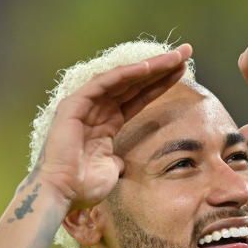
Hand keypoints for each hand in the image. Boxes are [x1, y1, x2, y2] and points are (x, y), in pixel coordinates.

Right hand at [38, 44, 191, 208]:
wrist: (62, 194)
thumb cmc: (83, 187)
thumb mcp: (110, 170)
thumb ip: (117, 160)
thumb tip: (121, 162)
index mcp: (105, 124)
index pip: (137, 98)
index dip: (160, 85)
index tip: (183, 72)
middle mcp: (96, 110)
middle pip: (134, 83)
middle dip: (160, 68)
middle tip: (186, 53)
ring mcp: (85, 105)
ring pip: (122, 78)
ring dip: (149, 66)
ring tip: (175, 57)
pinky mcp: (75, 105)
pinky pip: (105, 83)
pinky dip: (126, 74)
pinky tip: (148, 67)